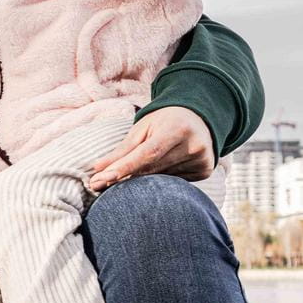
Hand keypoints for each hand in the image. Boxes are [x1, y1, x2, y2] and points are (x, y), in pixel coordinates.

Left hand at [88, 106, 215, 189]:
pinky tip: (162, 168)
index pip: (147, 153)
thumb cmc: (164, 121)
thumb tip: (97, 169)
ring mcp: (201, 159)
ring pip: (162, 179)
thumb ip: (121, 150)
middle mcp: (193, 145)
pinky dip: (161, 180)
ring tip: (134, 173)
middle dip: (124, 177)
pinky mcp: (205, 170)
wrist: (198, 117)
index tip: (102, 180)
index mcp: (177, 128)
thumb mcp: (142, 129)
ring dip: (144, 180)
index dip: (124, 168)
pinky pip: (174, 182)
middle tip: (98, 184)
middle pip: (152, 169)